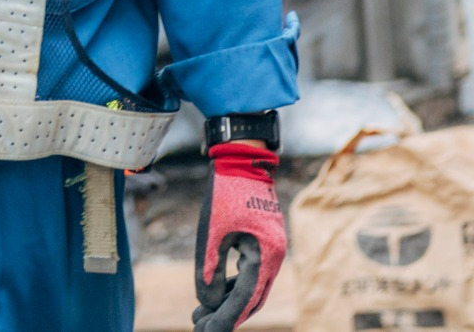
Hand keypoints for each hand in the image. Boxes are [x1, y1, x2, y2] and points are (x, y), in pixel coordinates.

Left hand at [193, 141, 285, 330]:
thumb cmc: (225, 191)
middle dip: (226, 316)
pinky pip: (250, 274)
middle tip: (199, 328)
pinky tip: (215, 294)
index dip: (226, 320)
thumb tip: (206, 304)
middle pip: (252, 299)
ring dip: (228, 303)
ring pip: (251, 288)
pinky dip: (233, 286)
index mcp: (265, 254)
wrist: (242, 159)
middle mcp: (274, 256)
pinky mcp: (263, 243)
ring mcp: (271, 250)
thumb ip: (209, 270)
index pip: (245, 299)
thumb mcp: (211, 232)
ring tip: (200, 316)